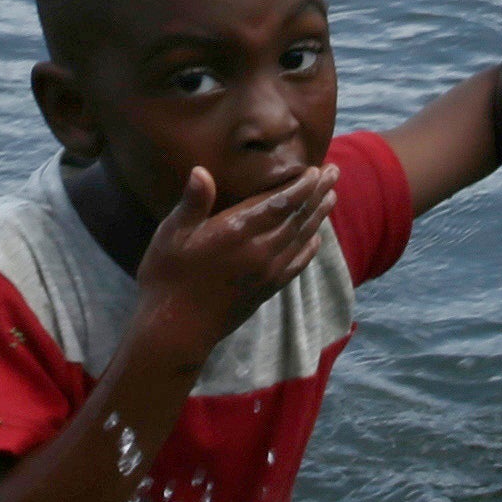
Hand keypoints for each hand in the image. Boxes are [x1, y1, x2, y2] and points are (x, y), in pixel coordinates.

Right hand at [130, 158, 338, 358]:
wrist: (176, 331)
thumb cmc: (167, 277)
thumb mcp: (171, 236)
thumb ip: (192, 203)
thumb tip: (201, 170)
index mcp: (237, 232)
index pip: (280, 202)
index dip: (300, 185)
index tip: (314, 169)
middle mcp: (259, 250)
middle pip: (298, 217)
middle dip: (318, 193)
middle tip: (334, 172)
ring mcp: (266, 273)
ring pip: (301, 238)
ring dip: (318, 216)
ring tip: (332, 197)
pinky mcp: (266, 290)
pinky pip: (296, 265)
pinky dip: (309, 249)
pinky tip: (316, 239)